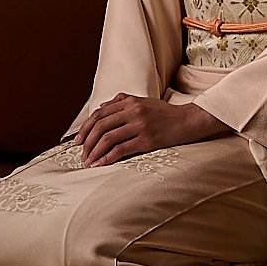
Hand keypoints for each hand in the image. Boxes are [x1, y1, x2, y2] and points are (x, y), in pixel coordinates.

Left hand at [78, 92, 234, 165]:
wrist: (189, 121)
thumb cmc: (166, 113)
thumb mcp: (143, 101)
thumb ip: (122, 102)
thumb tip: (100, 108)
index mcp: (130, 102)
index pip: (99, 114)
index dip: (85, 128)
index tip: (77, 141)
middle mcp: (133, 111)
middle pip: (101, 126)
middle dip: (87, 142)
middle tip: (81, 155)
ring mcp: (140, 125)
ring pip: (108, 138)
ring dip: (95, 152)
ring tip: (88, 162)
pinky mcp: (147, 140)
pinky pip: (121, 149)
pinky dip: (107, 158)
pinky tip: (101, 164)